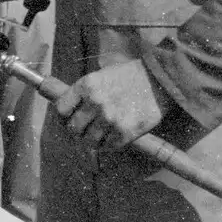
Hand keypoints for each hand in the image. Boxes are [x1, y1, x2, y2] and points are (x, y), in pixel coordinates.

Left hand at [53, 61, 170, 157]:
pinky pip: (108, 146)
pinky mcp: (125, 132)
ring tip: (103, 132)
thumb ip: (85, 92)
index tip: (70, 118)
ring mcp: (110, 119)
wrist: (160, 80)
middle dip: (78, 130)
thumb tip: (68, 111)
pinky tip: (115, 135)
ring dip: (94, 139)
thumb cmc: (129, 76)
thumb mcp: (101, 75)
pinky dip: (110, 143)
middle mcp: (95, 103)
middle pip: (73, 128)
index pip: (61, 109)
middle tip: (86, 128)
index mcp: (86, 86)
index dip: (64, 116)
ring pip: (90, 140)